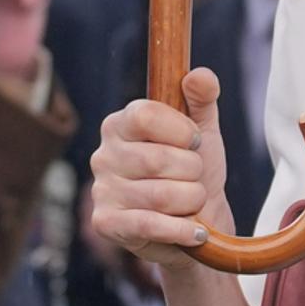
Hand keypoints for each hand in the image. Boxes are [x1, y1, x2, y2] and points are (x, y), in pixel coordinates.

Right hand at [89, 68, 233, 267]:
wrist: (197, 220)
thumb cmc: (194, 169)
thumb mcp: (202, 130)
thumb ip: (202, 99)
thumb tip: (199, 74)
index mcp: (120, 124)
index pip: (145, 115)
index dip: (181, 130)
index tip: (194, 141)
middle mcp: (103, 155)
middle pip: (158, 159)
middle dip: (193, 171)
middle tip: (195, 176)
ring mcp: (101, 190)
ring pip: (162, 194)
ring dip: (192, 199)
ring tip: (192, 200)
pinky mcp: (106, 223)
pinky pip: (150, 224)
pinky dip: (182, 229)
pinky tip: (197, 231)